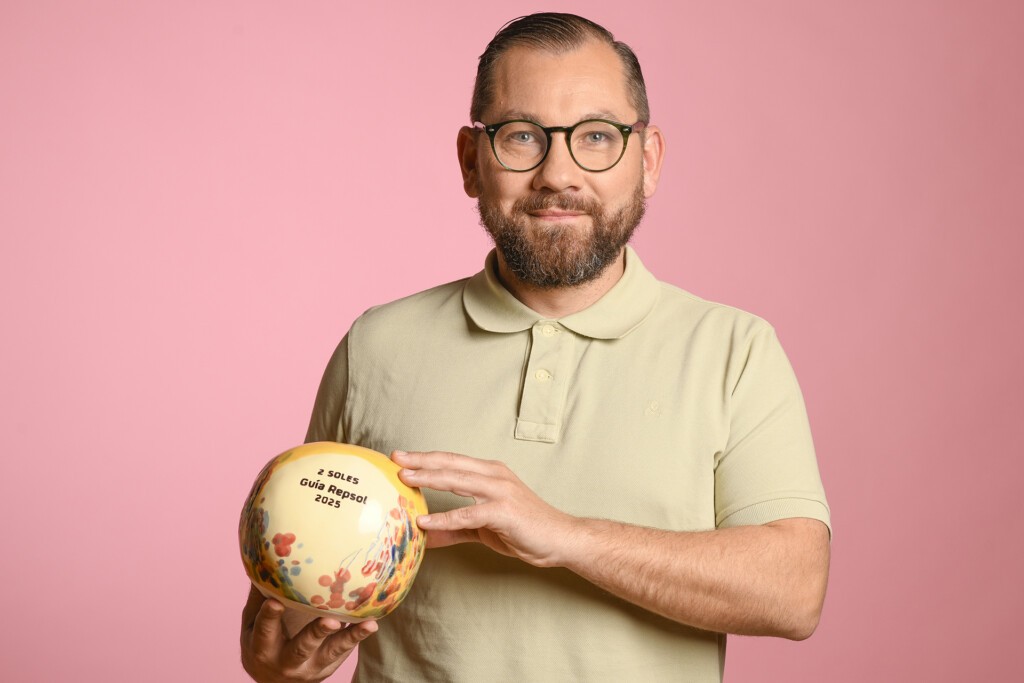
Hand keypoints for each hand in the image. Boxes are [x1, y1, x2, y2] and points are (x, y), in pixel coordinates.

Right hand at [240, 584, 376, 681]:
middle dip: (316, 633)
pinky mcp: (328, 666)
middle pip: (302, 648)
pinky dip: (358, 637)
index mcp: (262, 648)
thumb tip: (264, 559)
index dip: (269, 617)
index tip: (275, 602)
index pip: (264, 632)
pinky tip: (371, 623)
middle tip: (330, 620)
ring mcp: (310, 666)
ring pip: (330, 652)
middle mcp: (286, 661)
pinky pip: (344, 651)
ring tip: (366, 624)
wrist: (274, 682)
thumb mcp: (252, 625)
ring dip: (348, 637)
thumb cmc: (263, 643)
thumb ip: (259, 598)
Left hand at [393, 449, 574, 567]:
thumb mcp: (483, 528)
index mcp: (489, 473)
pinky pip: (469, 514)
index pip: (451, 461)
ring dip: (429, 479)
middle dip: (421, 461)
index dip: (425, 458)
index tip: (400, 457)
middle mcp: (494, 476)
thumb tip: (424, 535)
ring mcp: (500, 491)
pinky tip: (425, 522)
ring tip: (404, 480)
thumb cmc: (523, 530)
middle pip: (451, 464)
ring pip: (458, 480)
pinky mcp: (504, 511)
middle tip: (395, 460)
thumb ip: (453, 529)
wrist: (559, 539)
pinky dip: (445, 518)